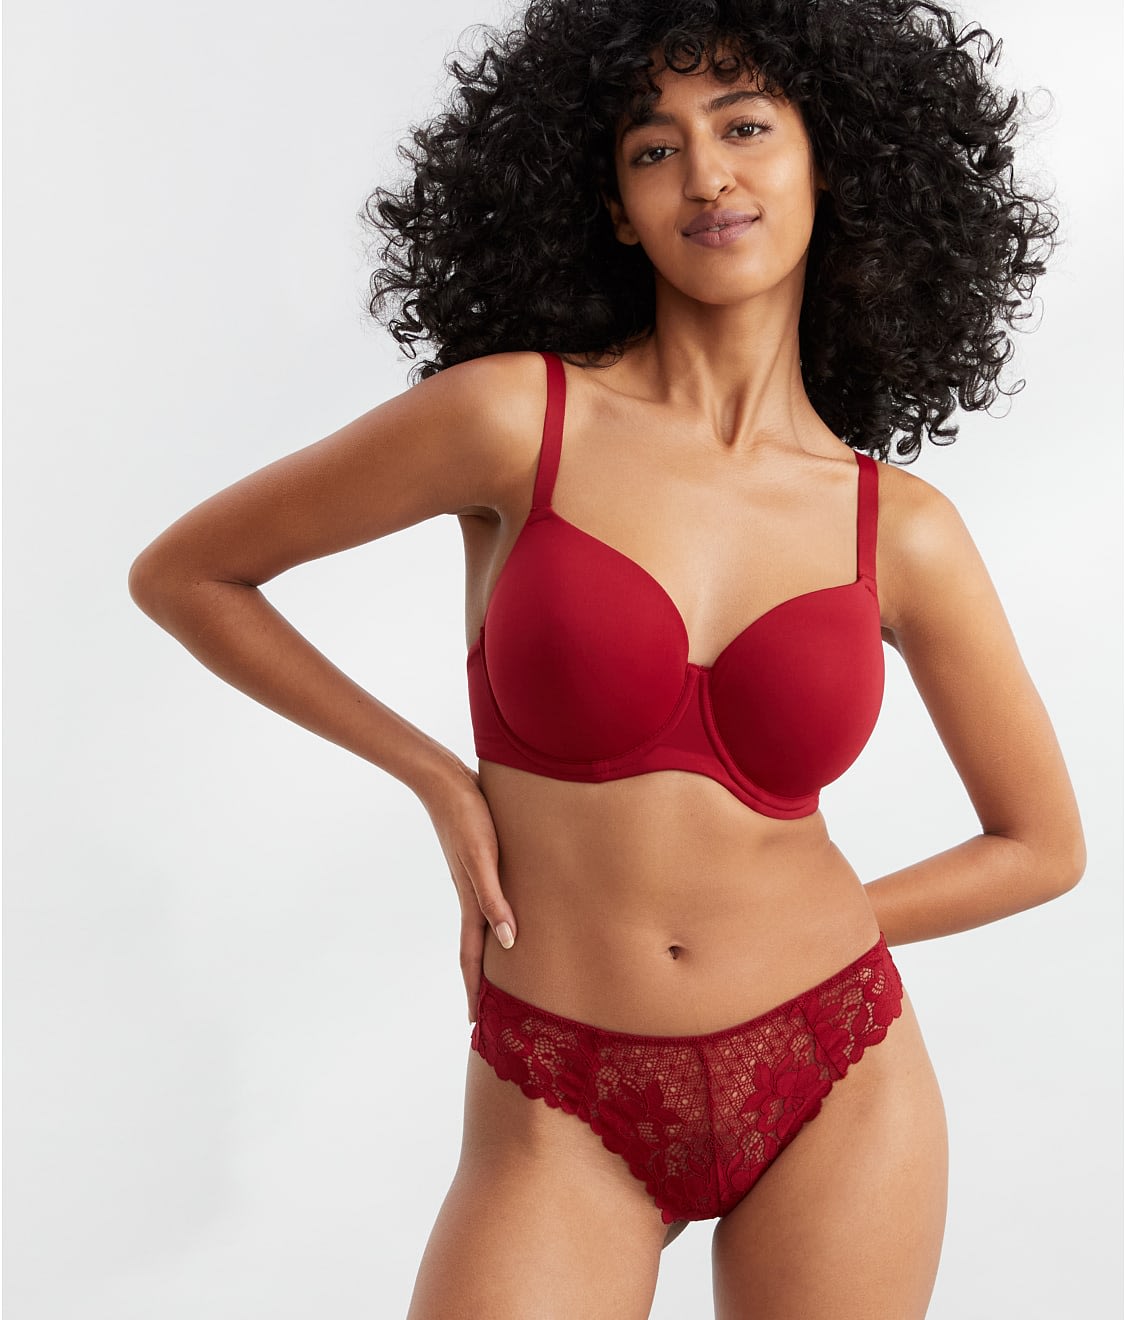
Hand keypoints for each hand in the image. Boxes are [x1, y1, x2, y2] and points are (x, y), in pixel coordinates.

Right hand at [420, 761, 516, 1023]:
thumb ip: (494, 899)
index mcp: (471, 902)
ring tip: (500, 974)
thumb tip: (509, 942)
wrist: (446, 781)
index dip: (475, 991)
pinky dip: (496, 919)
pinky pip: (489, 902)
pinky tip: (507, 916)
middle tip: (487, 1011)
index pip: (472, 958)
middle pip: (476, 949)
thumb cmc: (467, 817)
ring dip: (488, 954)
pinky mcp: (481, 861)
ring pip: (483, 926)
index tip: (474, 1023)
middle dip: (480, 982)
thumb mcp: (482, 860)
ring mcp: (474, 879)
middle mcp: (472, 896)